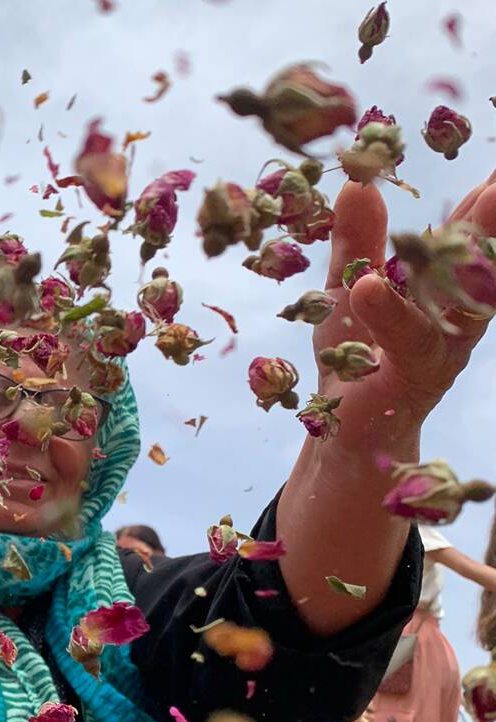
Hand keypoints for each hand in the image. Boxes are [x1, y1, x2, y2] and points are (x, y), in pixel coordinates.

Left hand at [278, 173, 495, 635]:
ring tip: (485, 198)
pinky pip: (408, 345)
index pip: (467, 239)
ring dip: (475, 254)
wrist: (344, 437)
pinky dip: (390, 315)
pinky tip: (370, 284)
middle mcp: (454, 321)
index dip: (484, 203)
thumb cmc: (354, 356)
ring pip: (465, 301)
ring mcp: (440, 353)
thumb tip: (358, 180)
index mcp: (442, 294)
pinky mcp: (410, 383)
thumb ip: (356, 240)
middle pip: (481, 264)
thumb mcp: (347, 289)